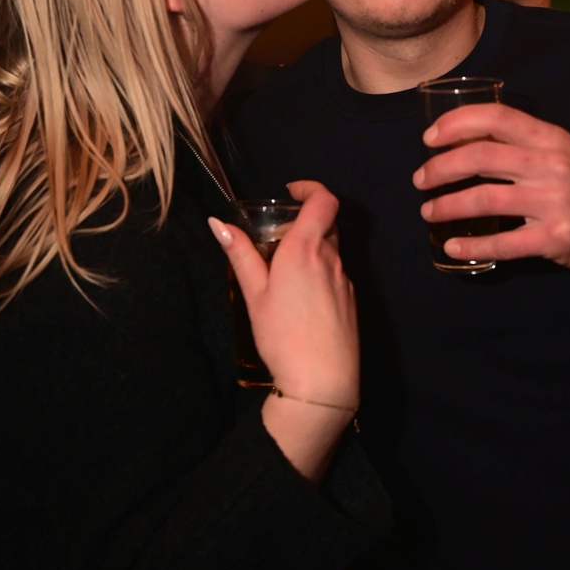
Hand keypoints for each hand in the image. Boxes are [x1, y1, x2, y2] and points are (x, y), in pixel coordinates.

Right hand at [209, 181, 358, 480]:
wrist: (321, 381)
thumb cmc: (282, 335)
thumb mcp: (254, 294)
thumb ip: (240, 254)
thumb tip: (218, 223)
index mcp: (306, 249)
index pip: (324, 200)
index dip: (311, 187)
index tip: (292, 191)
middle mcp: (331, 259)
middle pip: (327, 224)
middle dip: (305, 221)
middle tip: (279, 236)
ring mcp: (345, 280)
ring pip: (331, 251)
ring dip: (312, 250)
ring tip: (285, 274)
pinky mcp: (351, 301)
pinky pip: (335, 274)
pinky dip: (320, 273)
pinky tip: (302, 301)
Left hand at [415, 103, 569, 282]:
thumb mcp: (558, 150)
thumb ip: (519, 143)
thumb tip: (461, 139)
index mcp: (549, 137)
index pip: (496, 117)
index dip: (456, 123)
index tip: (429, 138)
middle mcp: (550, 165)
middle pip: (480, 158)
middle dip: (440, 168)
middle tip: (420, 180)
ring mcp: (553, 202)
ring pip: (484, 199)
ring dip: (447, 206)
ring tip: (429, 211)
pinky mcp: (554, 238)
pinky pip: (503, 243)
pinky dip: (471, 246)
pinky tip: (452, 246)